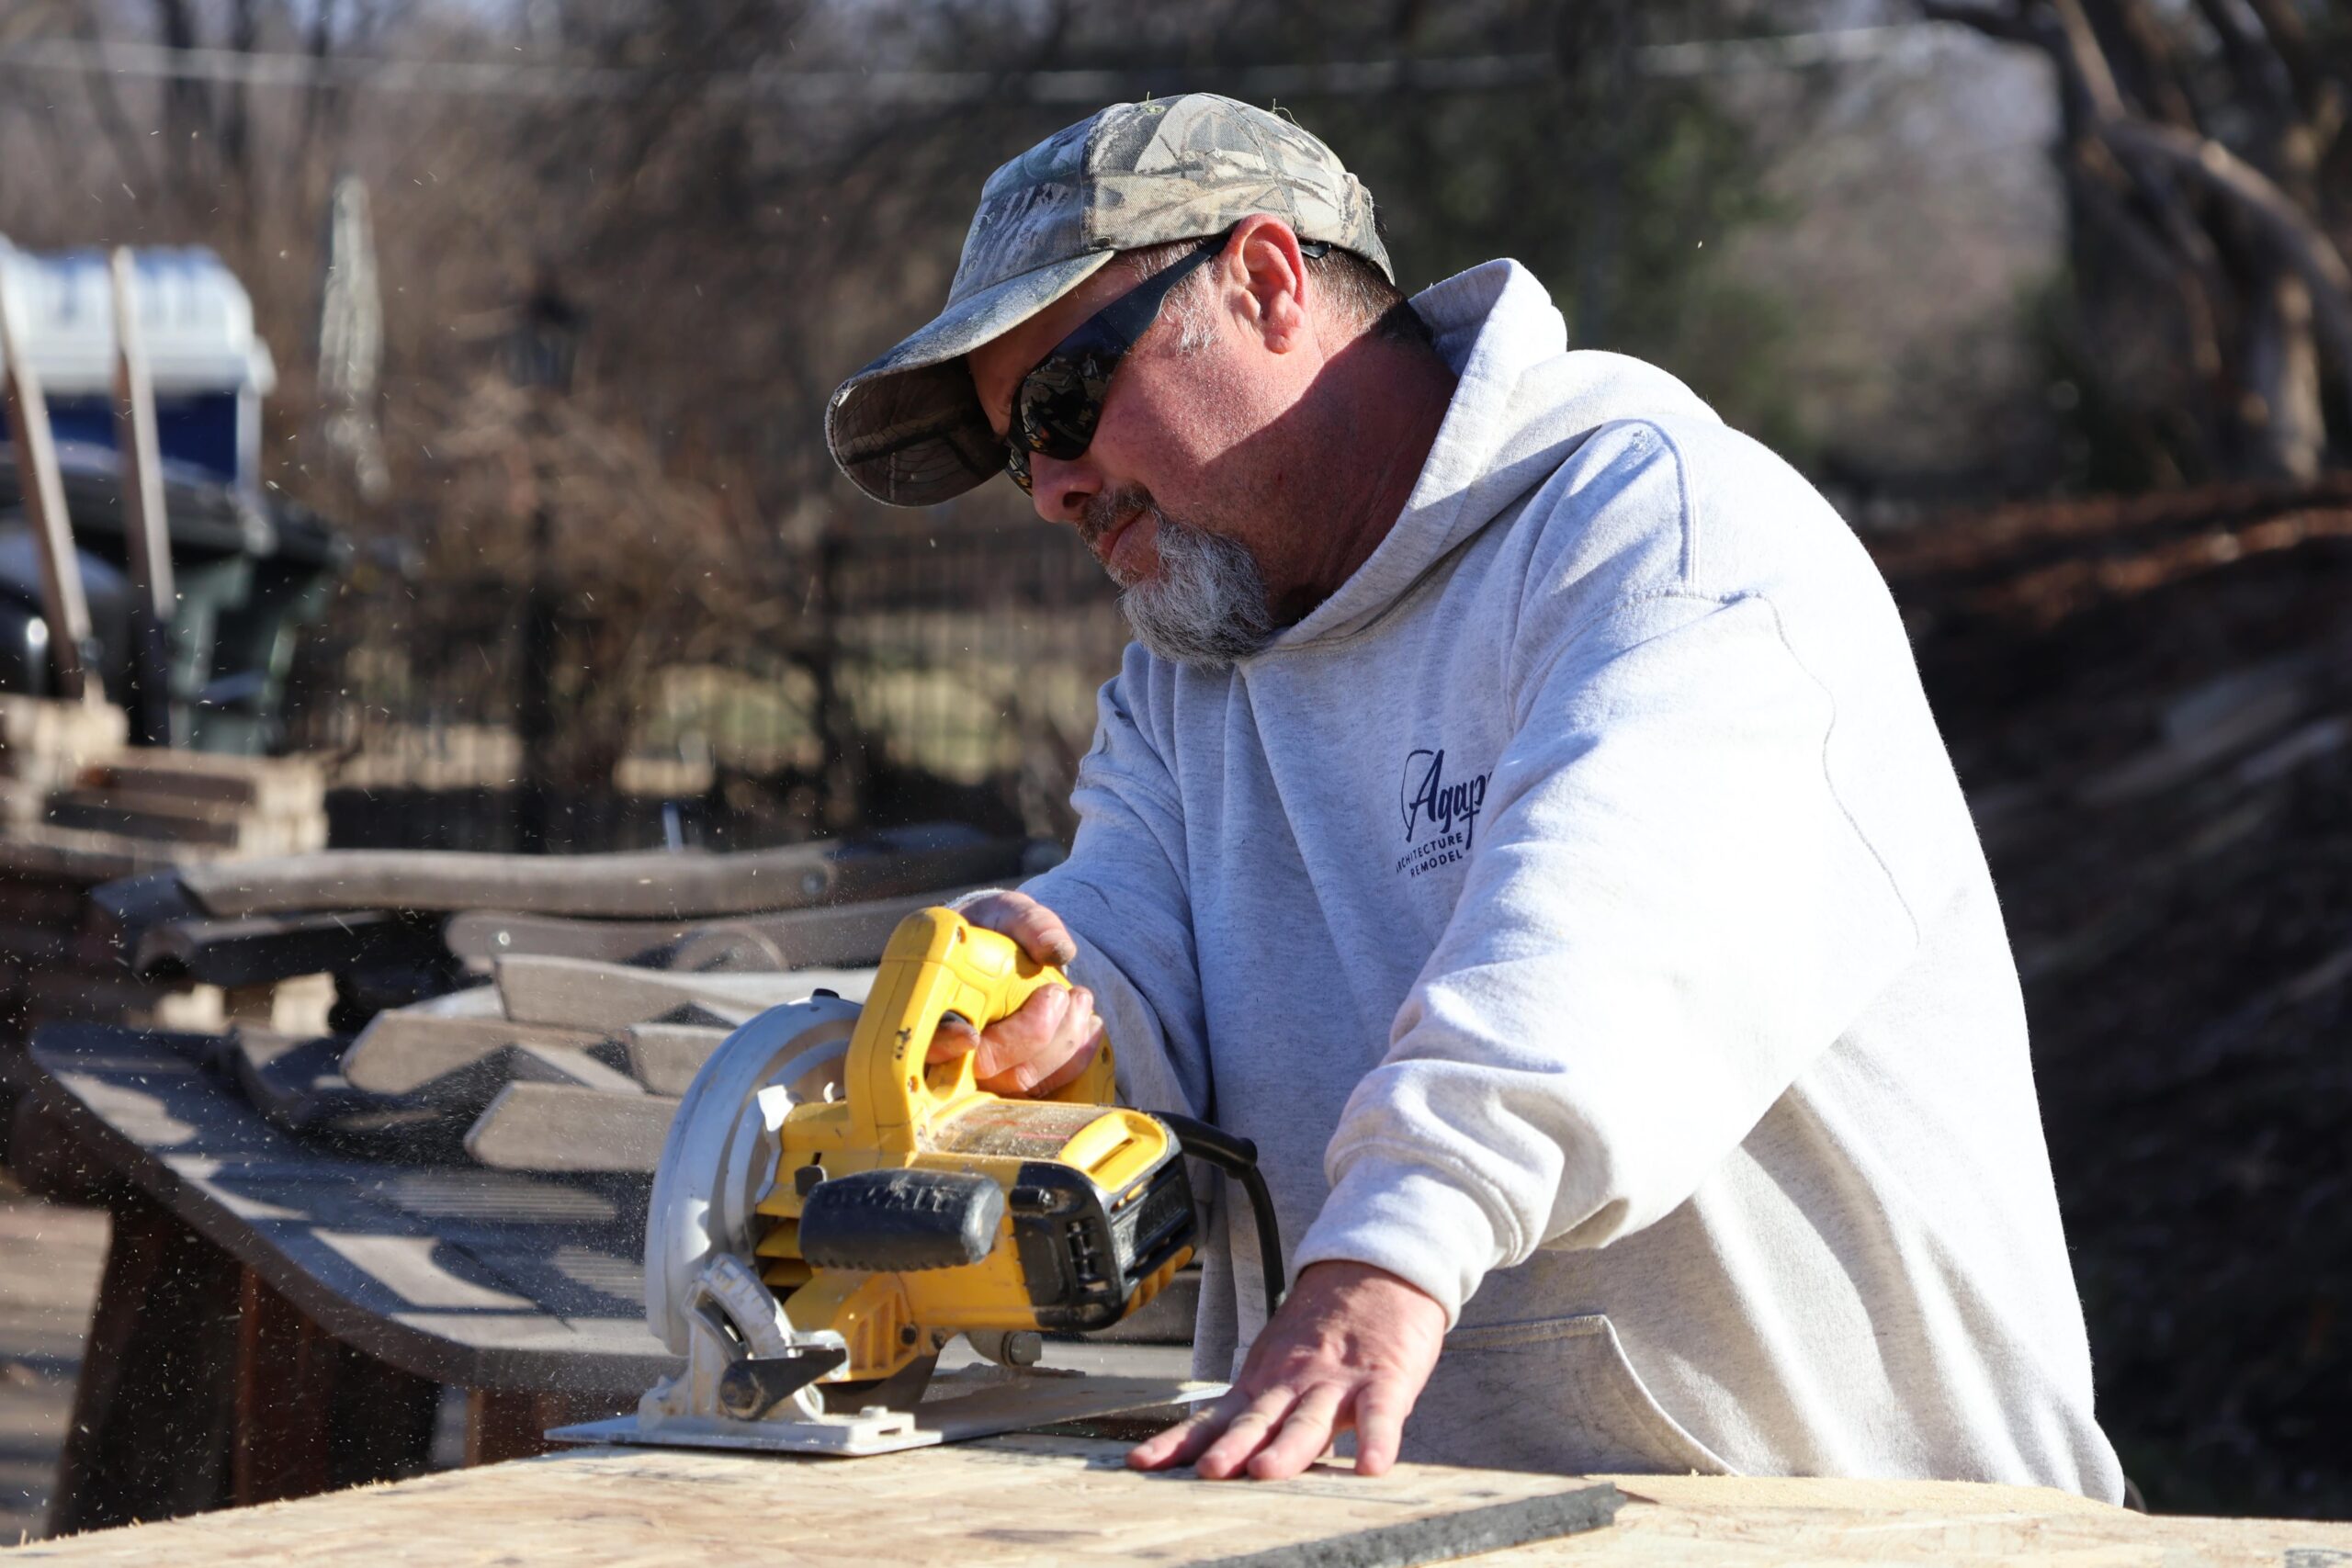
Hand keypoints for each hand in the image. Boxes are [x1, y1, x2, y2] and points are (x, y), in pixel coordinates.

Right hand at [928, 891, 1104, 1096]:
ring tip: (1081, 1000)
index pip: (923, 1038)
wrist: (1012, 951)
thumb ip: (1030, 924)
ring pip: (1019, 1081)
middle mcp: (953, 1045)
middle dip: (1031, 1035)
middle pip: (983, 1067)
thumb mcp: (1009, 913)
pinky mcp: (1017, 1077)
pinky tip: (1089, 1028)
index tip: (970, 1035)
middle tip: (1061, 995)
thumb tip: (1056, 949)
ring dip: (1061, 1045)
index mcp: (934, 1001)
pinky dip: (1074, 1061)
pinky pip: (1046, 1087)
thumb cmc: (999, 931)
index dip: (943, 1045)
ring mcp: (986, 1068)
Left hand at [1129, 1260, 1445, 1480]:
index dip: (1178, 1443)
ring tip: (1268, 1470)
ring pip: (1309, 1419)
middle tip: (1208, 1471)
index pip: (1213, 1419)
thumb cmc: (1325, 1330)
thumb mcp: (1279, 1362)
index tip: (1141, 1464)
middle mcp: (1292, 1384)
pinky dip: (1377, 1440)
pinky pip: (1381, 1414)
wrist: (1377, 1270)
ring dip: (1288, 1447)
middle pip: (1257, 1421)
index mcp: (1263, 1384)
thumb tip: (1211, 1456)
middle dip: (1231, 1448)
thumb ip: (1255, 1409)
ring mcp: (1337, 1381)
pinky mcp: (1385, 1379)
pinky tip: (1371, 1467)